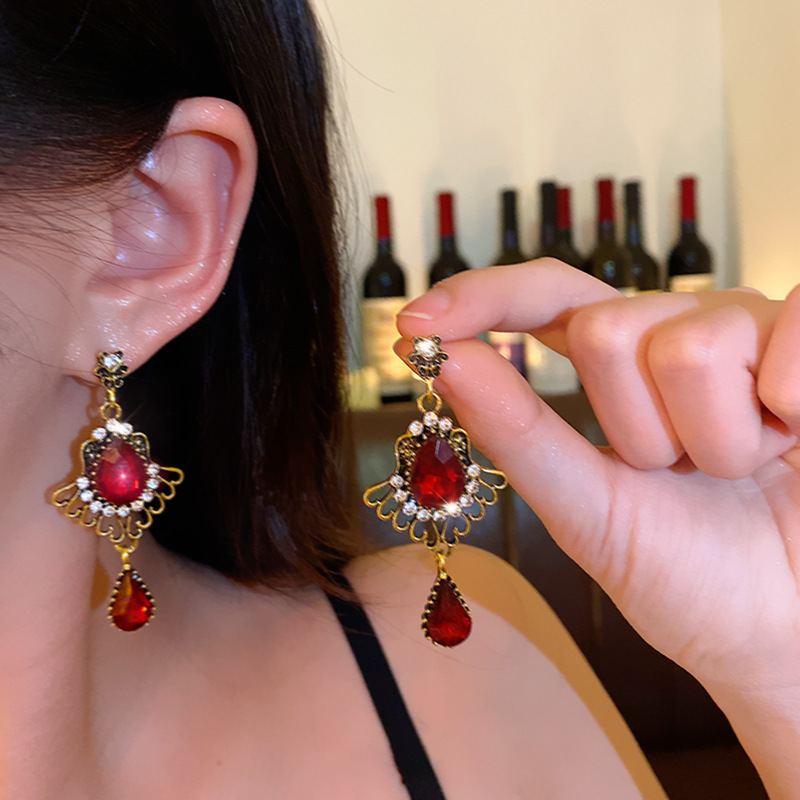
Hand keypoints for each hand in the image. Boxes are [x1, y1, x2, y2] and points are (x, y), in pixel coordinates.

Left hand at [397, 260, 799, 697]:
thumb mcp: (587, 507)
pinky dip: (786, 406)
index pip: (547, 296)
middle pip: (606, 329)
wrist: (784, 632)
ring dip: (712, 442)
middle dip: (638, 431)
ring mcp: (752, 329)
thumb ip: (517, 432)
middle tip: (684, 473)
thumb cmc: (690, 575)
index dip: (482, 298)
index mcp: (623, 363)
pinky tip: (796, 435)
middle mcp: (680, 330)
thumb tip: (442, 360)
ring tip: (742, 470)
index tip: (415, 325)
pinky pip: (786, 334)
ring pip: (689, 346)